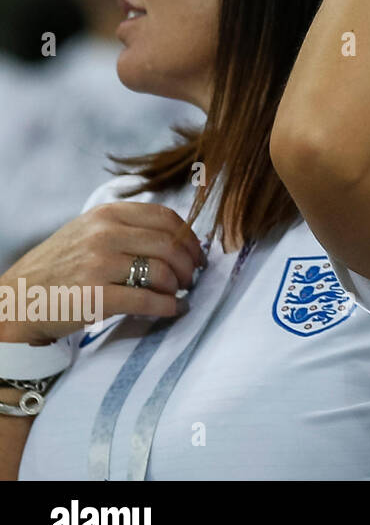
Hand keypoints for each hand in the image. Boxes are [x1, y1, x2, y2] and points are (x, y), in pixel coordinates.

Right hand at [0, 203, 204, 344]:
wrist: (17, 299)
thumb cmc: (59, 267)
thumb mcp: (88, 232)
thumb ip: (127, 229)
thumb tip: (178, 239)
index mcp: (107, 214)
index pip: (166, 217)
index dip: (189, 237)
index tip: (196, 253)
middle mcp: (104, 234)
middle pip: (170, 245)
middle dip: (189, 264)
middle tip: (191, 278)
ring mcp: (99, 264)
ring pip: (163, 271)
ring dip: (179, 286)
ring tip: (177, 293)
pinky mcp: (97, 295)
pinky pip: (148, 300)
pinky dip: (168, 307)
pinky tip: (172, 310)